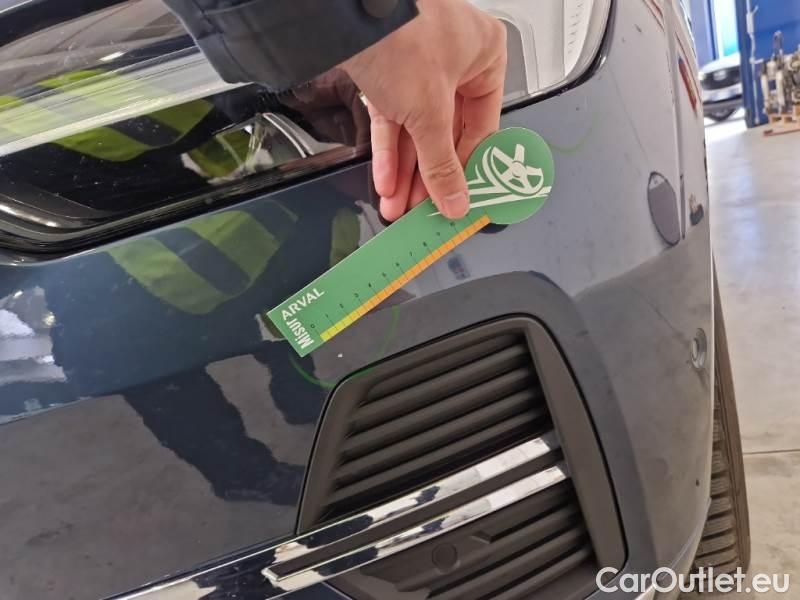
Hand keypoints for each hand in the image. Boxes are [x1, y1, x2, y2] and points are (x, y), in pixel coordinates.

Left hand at [342, 0, 506, 220]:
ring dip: (405, 171)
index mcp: (485, 56)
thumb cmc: (402, 32)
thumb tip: (456, 199)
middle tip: (421, 210)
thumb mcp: (430, 111)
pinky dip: (388, 149)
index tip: (456, 199)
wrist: (348, 11)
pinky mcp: (387, 71)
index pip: (481, 127)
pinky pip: (392, 117)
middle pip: (445, 132)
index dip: (467, 169)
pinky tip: (384, 180)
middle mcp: (455, 59)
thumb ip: (442, 162)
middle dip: (428, 177)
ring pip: (416, 128)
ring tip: (397, 205)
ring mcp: (419, 64)